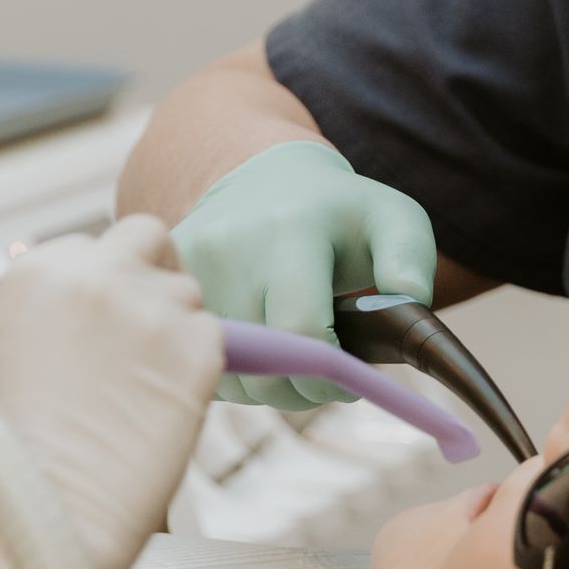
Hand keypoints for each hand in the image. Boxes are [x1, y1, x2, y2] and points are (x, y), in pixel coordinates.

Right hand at [0, 217, 224, 568]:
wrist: (45, 511)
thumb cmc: (11, 453)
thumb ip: (47, 312)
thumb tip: (85, 308)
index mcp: (35, 269)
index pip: (93, 243)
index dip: (106, 280)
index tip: (106, 316)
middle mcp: (95, 272)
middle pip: (148, 238)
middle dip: (151, 271)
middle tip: (147, 326)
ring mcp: (151, 306)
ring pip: (187, 292)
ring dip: (174, 327)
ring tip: (144, 387)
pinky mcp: (199, 345)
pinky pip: (215, 335)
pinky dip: (200, 364)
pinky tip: (166, 404)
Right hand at [173, 140, 437, 406]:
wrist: (264, 179)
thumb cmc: (339, 213)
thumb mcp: (393, 220)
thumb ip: (411, 259)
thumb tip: (409, 300)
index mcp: (290, 230)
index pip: (300, 332)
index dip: (328, 374)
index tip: (346, 378)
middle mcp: (228, 246)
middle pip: (260, 366)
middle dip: (299, 389)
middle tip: (322, 375)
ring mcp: (186, 265)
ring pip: (225, 371)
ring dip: (262, 383)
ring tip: (288, 351)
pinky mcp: (156, 282)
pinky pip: (191, 356)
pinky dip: (228, 367)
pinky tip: (254, 342)